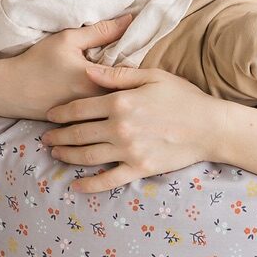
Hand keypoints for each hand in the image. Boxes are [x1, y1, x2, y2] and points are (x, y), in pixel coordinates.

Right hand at [0, 13, 133, 118]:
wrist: (9, 90)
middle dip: (132, 84)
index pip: (132, 74)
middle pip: (127, 95)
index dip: (137, 64)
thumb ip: (101, 31)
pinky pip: (102, 116)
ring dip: (121, 97)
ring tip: (122, 87)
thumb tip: (129, 20)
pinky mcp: (80, 126)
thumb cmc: (37, 62)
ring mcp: (88, 120)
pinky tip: (106, 100)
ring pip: (116, 108)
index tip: (136, 55)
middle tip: (134, 71)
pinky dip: (106, 108)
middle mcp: (96, 105)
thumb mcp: (68, 40)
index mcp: (97, 83)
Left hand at [41, 64, 229, 191]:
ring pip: (87, 156)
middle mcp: (119, 128)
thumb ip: (117, 74)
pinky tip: (77, 186)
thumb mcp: (152, 76)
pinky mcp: (139, 168)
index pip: (80, 108)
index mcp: (120, 102)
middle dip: (58, 135)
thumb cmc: (183, 97)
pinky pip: (108, 179)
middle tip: (46, 138)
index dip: (61, 113)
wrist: (210, 127)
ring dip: (67, 156)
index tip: (50, 116)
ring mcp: (128, 151)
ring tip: (56, 154)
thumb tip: (89, 70)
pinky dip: (90, 184)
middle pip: (78, 133)